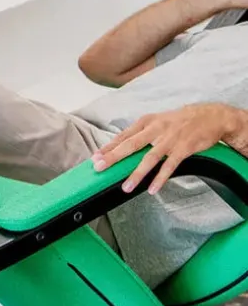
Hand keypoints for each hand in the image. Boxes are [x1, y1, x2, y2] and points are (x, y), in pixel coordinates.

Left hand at [91, 103, 247, 194]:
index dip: (109, 147)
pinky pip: (170, 166)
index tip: (95, 158)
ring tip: (126, 188)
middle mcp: (156, 129)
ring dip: (137, 174)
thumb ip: (141, 134)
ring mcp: (170, 139)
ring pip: (150, 158)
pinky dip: (160, 178)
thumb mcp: (157, 122)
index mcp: (147, 122)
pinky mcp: (184, 148)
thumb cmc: (179, 122)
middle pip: (131, 145)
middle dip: (114, 157)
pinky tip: (152, 189)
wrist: (210, 116)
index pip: (123, 136)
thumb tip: (121, 147)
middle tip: (100, 168)